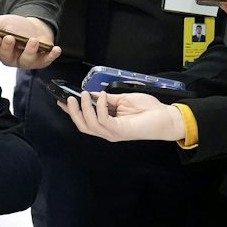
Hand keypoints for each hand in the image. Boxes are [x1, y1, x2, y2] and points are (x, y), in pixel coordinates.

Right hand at [0, 14, 60, 69]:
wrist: (34, 27)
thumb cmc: (15, 27)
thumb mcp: (0, 22)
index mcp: (1, 50)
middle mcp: (13, 58)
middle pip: (8, 58)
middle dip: (8, 48)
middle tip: (10, 37)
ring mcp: (27, 60)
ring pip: (27, 60)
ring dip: (30, 51)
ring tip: (33, 40)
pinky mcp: (41, 60)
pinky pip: (46, 60)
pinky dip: (51, 56)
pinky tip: (56, 49)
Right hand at [59, 89, 184, 142]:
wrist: (165, 117)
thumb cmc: (148, 109)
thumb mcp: (123, 100)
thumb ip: (108, 99)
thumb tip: (94, 94)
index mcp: (108, 124)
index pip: (85, 120)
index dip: (72, 112)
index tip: (61, 101)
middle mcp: (108, 131)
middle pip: (83, 125)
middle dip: (73, 112)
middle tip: (70, 98)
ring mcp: (112, 132)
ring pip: (89, 124)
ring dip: (85, 107)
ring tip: (86, 94)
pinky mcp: (119, 131)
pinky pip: (102, 120)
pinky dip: (100, 107)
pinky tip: (103, 97)